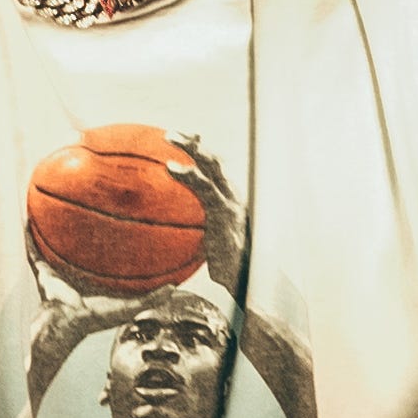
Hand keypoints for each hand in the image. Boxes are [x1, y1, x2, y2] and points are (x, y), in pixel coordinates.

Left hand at [175, 141, 247, 280]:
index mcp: (231, 202)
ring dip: (191, 147)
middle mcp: (234, 197)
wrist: (248, 282)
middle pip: (214, 161)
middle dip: (194, 143)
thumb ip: (200, 234)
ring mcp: (231, 203)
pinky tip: (170, 168)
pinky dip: (188, 174)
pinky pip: (204, 187)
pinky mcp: (225, 213)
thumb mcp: (212, 248)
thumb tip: (171, 234)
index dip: (200, 153)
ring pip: (212, 165)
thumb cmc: (228, 269)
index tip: (182, 142)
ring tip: (169, 138)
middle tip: (170, 135)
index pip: (216, 171)